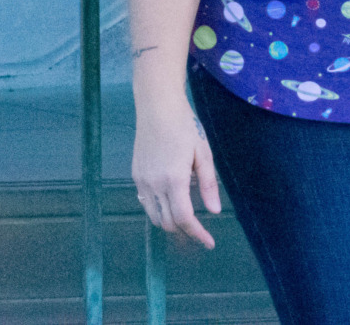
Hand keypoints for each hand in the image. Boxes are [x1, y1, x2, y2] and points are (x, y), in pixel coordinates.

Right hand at [132, 97, 221, 247]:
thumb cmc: (185, 126)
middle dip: (185, 230)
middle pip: (167, 222)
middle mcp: (154, 184)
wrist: (157, 106)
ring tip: (186, 215)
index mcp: (174, 179)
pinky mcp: (135, 175)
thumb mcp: (203, 153)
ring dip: (170, 221)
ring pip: (154, 216)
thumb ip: (208, 184)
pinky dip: (159, 209)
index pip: (184, 218)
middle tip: (200, 229)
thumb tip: (214, 211)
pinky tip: (170, 199)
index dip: (197, 234)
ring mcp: (142, 181)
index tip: (209, 242)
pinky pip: (146, 202)